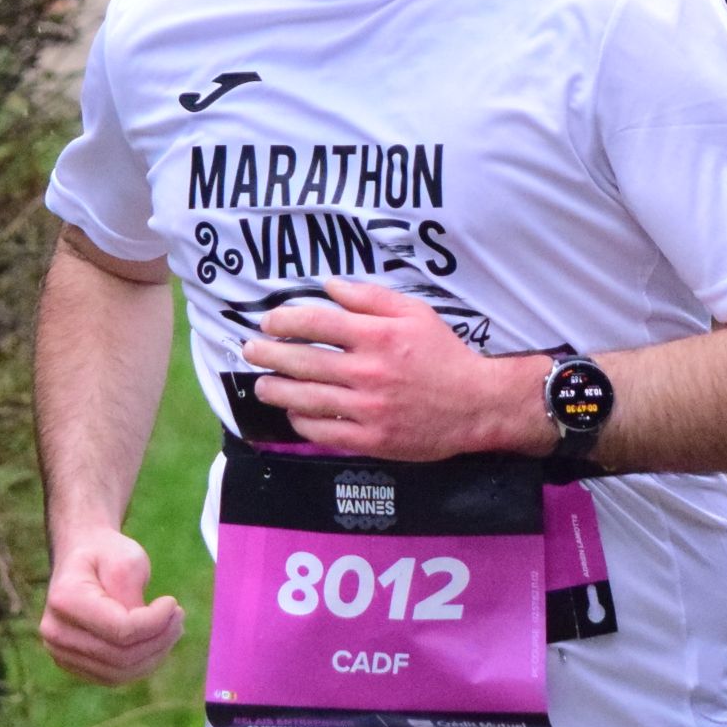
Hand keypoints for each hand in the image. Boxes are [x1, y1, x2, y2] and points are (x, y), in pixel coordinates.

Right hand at [39, 525, 181, 684]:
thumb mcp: (126, 560)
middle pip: (120, 656)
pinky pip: (113, 677)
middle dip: (159, 640)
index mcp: (65, 599)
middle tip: (179, 617)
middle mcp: (55, 632)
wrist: (81, 556)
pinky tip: (156, 642)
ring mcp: (60, 652)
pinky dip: (141, 664)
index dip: (155, 623)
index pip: (120, 630)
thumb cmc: (106, 553)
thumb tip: (145, 631)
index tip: (173, 603)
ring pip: (119, 672)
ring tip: (172, 628)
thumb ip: (132, 596)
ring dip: (154, 654)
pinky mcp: (72, 664)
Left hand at [240, 278, 545, 459]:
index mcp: (378, 336)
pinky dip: (302, 422)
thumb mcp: (415, 313)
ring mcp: (368, 409)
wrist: (475, 405)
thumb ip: (370, 297)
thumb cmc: (444, 355)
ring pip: (306, 399)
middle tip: (251, 350)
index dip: (285, 321)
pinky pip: (323, 432)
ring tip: (262, 385)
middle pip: (303, 362)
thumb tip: (329, 286)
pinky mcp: (371, 440)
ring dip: (276, 390)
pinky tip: (294, 413)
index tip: (269, 322)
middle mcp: (369, 372)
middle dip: (269, 354)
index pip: (317, 324)